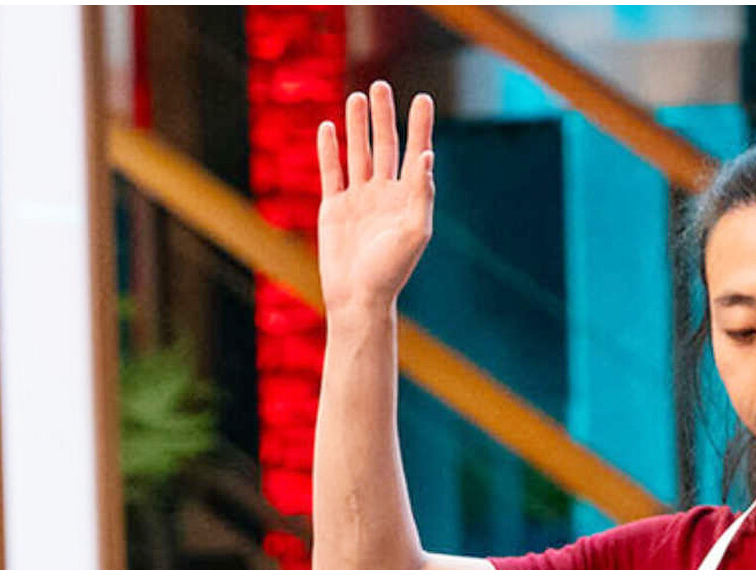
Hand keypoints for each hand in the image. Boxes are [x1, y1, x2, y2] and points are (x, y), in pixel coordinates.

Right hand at [316, 81, 434, 313]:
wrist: (358, 297)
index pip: (416, 154)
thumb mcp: (414, 232)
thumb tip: (426, 157)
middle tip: (381, 86)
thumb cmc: (391, 270)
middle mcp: (385, 195)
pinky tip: (329, 128)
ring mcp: (359, 199)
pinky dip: (330, 150)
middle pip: (385, 146)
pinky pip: (332, 172)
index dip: (419, 127)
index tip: (422, 99)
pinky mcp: (334, 207)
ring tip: (358, 97)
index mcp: (408, 199)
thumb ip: (421, 195)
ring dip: (358, 126)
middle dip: (384, 116)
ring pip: (359, 153)